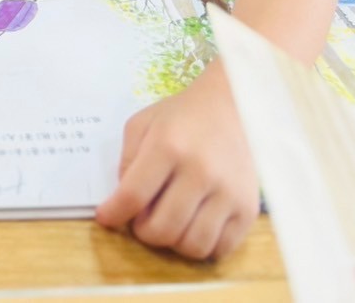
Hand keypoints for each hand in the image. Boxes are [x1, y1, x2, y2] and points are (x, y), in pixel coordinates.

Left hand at [95, 70, 258, 261]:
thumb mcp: (142, 124)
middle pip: (162, 228)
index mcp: (168, 147)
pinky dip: (202, 246)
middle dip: (143, 232)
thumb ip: (127, 161)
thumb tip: (121, 202)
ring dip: (173, 243)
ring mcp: (228, 192)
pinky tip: (194, 226)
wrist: (232, 107)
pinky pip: (221, 248)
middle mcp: (200, 172)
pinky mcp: (248, 208)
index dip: (114, 213)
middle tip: (141, 220)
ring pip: (192, 245)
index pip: (134, 196)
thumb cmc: (181, 116)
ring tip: (169, 222)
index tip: (106, 218)